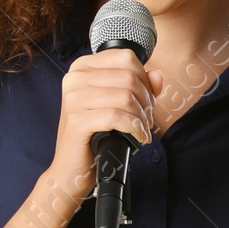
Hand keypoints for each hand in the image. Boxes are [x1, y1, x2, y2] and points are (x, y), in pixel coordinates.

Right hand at [45, 48, 162, 212]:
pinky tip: (138, 137)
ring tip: (142, 129)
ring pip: (125, 96)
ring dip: (142, 116)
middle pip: (128, 76)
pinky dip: (135, 127)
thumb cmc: (94, 137)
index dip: (145, 79)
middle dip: (146, 100)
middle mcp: (75, 78)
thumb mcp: (117, 106)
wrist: (71, 170)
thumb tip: (157, 75)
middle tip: (147, 120)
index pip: (126, 57)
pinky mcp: (77, 120)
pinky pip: (117, 117)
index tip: (147, 101)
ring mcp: (73, 98)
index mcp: (82, 67)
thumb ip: (139, 87)